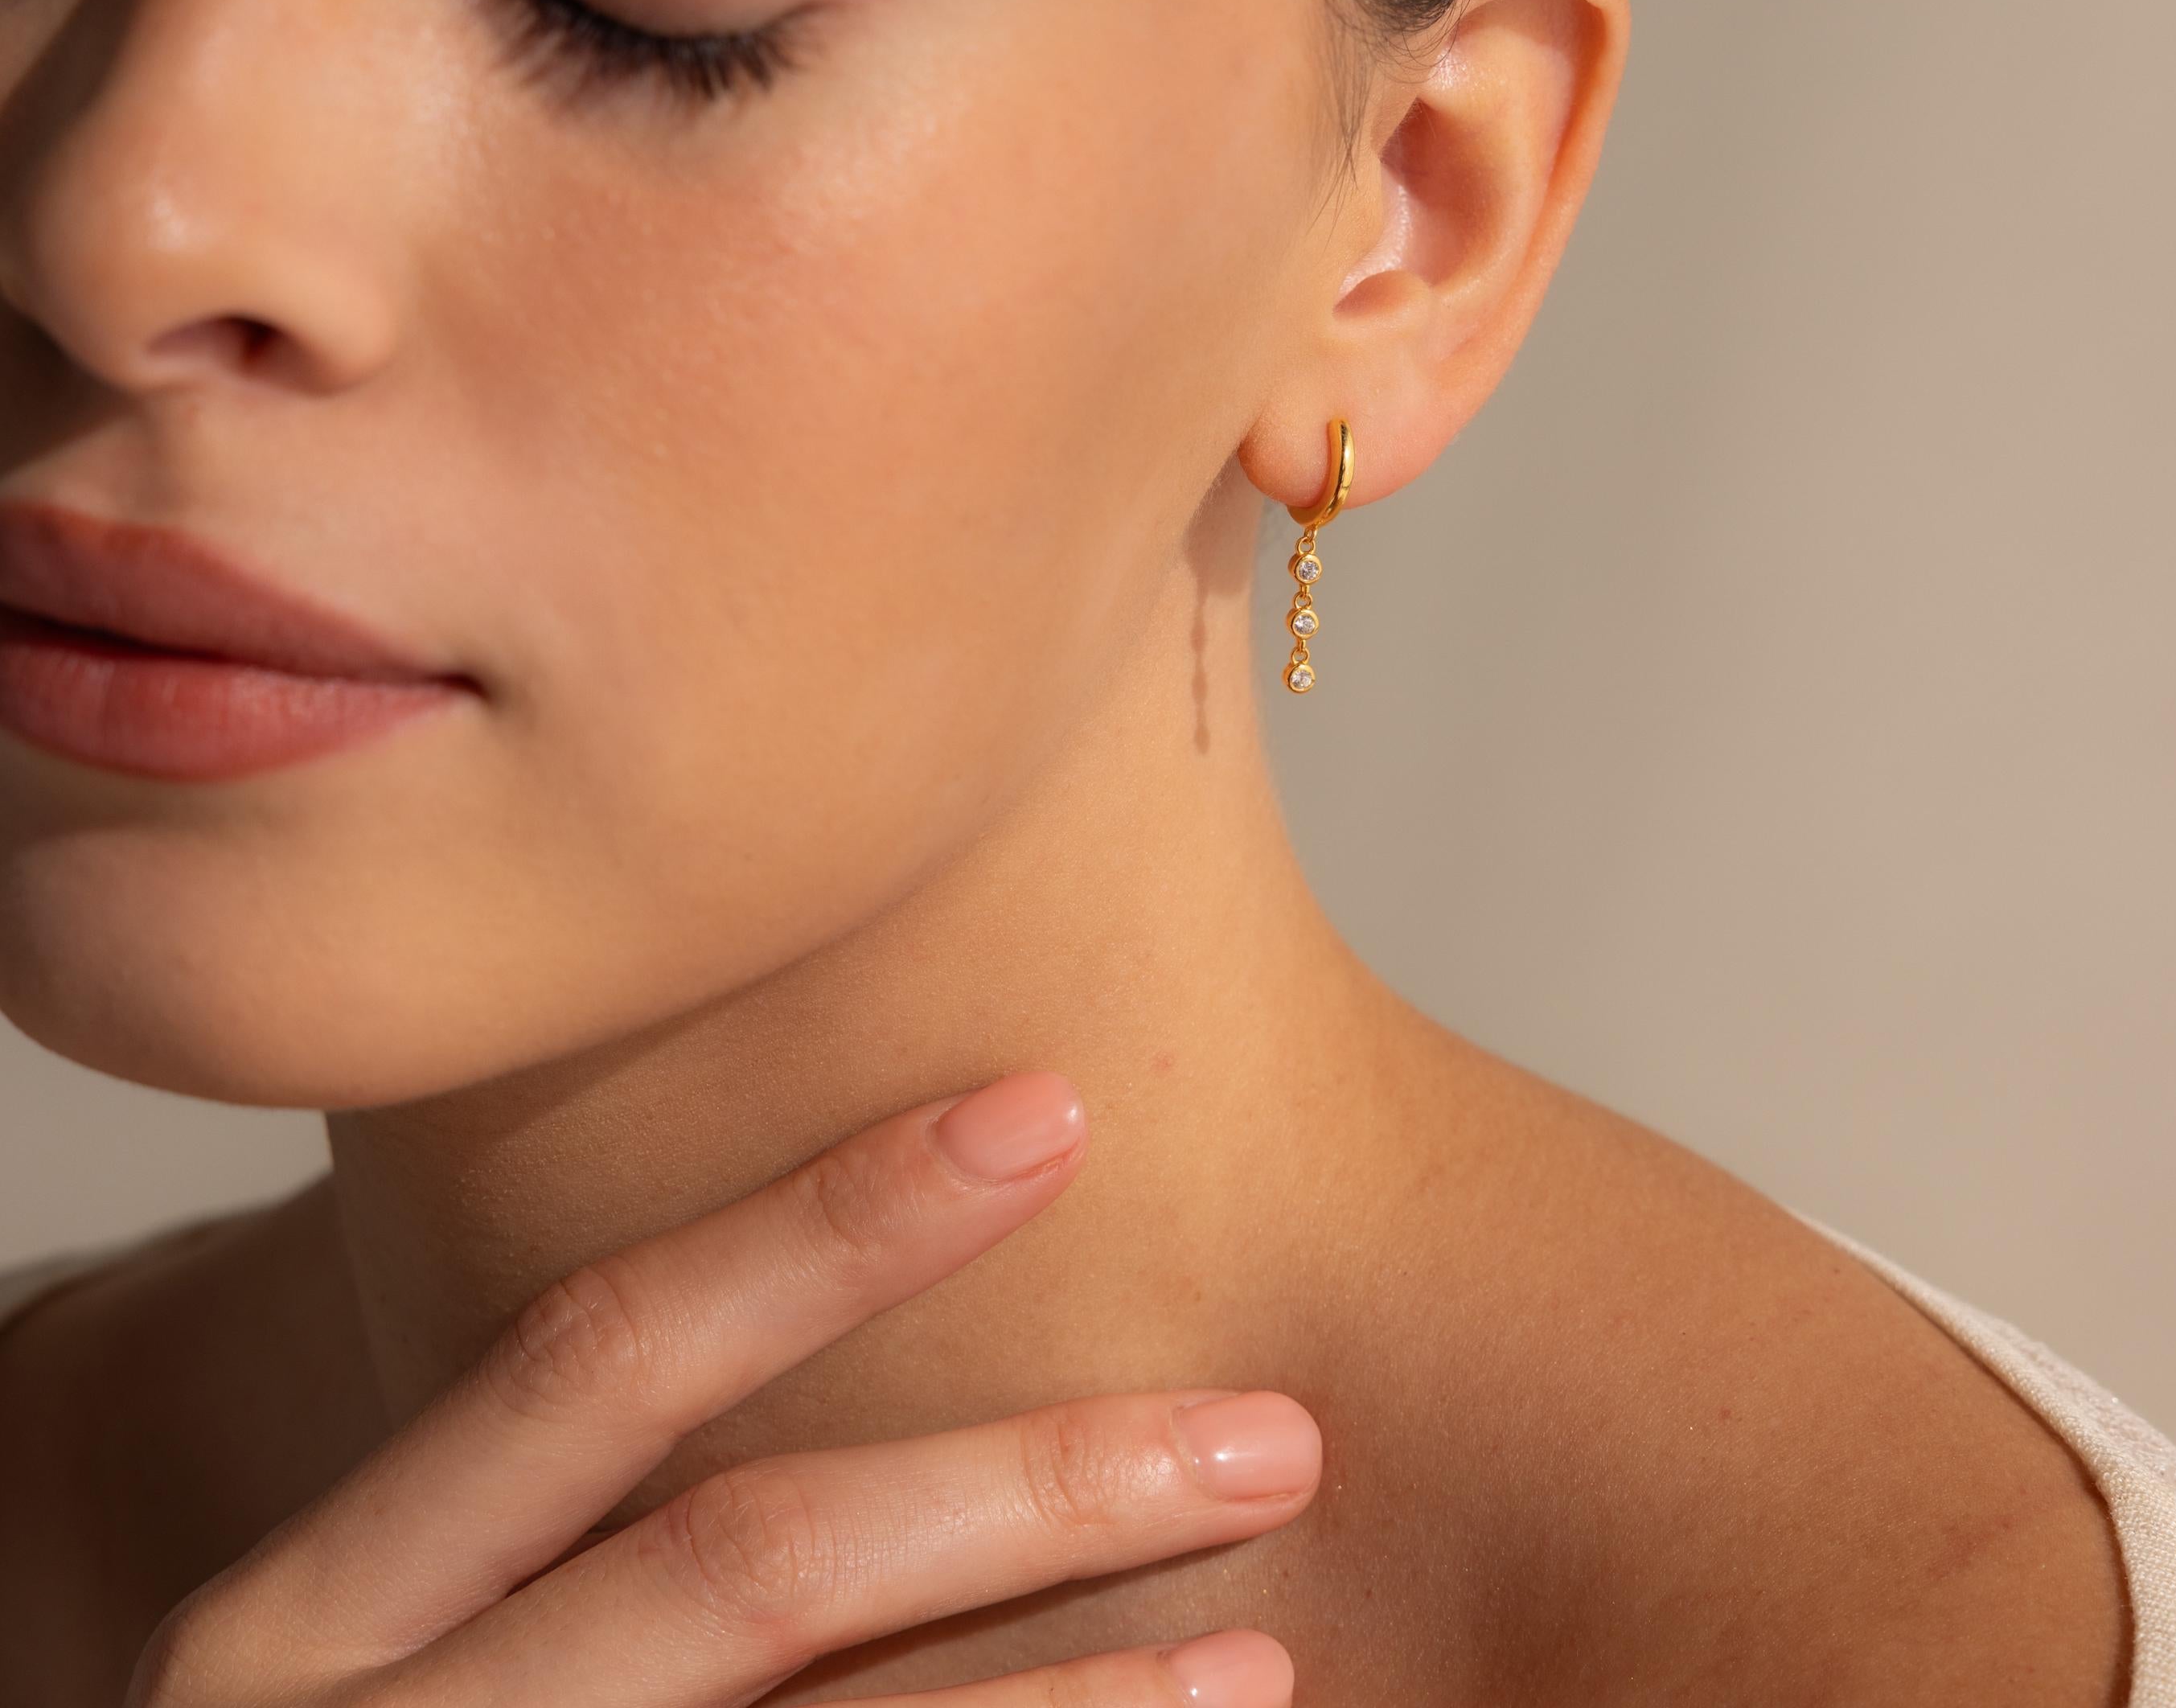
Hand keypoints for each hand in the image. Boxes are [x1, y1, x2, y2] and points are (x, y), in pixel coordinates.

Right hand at [127, 1072, 1313, 1706]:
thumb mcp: (391, 1646)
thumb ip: (574, 1531)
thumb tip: (875, 1357)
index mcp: (308, 1613)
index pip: (596, 1358)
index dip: (831, 1222)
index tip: (1053, 1114)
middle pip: (744, 1562)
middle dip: (1032, 1488)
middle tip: (1276, 1434)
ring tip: (1267, 1656)